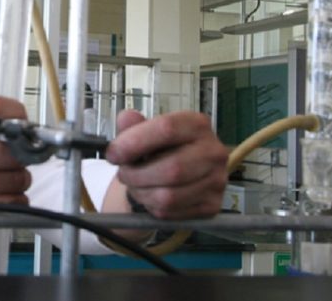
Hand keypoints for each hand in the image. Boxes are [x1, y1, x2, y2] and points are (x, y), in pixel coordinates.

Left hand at [106, 110, 227, 219]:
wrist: (175, 174)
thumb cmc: (159, 149)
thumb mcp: (144, 131)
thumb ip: (132, 124)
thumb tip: (126, 118)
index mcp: (196, 124)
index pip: (167, 129)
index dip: (134, 142)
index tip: (114, 154)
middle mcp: (212, 151)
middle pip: (172, 168)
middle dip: (136, 175)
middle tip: (123, 173)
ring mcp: (216, 180)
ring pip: (169, 196)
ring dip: (141, 193)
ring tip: (135, 185)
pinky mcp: (211, 205)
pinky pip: (171, 212)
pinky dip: (152, 207)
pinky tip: (149, 195)